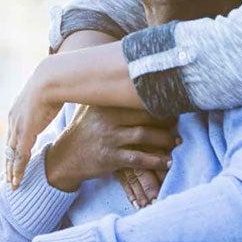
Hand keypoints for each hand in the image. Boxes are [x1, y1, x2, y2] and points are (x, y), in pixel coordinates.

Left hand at [4, 70, 64, 188]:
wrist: (52, 78)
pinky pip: (19, 157)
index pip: (14, 134)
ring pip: (11, 155)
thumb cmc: (56, 82)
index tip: (14, 158)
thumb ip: (52, 101)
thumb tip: (64, 98)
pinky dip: (17, 170)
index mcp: (19, 110)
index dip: (14, 148)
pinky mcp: (25, 134)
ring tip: (12, 184)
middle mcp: (14, 120)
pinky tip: (16, 181)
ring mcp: (18, 127)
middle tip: (8, 177)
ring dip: (11, 171)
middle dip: (9, 162)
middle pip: (9, 146)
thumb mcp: (51, 94)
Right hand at [46, 105, 176, 204]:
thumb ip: (108, 96)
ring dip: (165, 140)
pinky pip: (139, 159)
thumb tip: (133, 78)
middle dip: (166, 121)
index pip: (137, 100)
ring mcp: (108, 138)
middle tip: (178, 125)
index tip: (172, 107)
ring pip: (145, 136)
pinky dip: (156, 161)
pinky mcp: (109, 158)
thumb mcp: (90, 109)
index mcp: (104, 104)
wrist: (63, 159)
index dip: (158, 104)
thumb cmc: (82, 131)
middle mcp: (106, 118)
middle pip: (145, 115)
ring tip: (176, 142)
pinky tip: (167, 162)